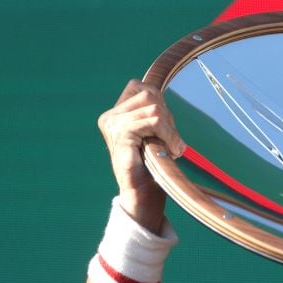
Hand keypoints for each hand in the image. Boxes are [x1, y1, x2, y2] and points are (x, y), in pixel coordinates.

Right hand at [97, 80, 186, 232]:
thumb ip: (153, 113)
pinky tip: (172, 150)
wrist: (142, 195)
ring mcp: (113, 125)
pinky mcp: (121, 134)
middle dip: (167, 116)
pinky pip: (154, 120)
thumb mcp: (153, 134)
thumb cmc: (150, 166)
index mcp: (115, 114)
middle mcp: (110, 117)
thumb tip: (160, 93)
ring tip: (172, 147)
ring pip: (154, 107)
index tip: (166, 128)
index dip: (160, 103)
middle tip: (172, 140)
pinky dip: (169, 134)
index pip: (141, 88)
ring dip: (170, 128)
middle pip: (149, 94)